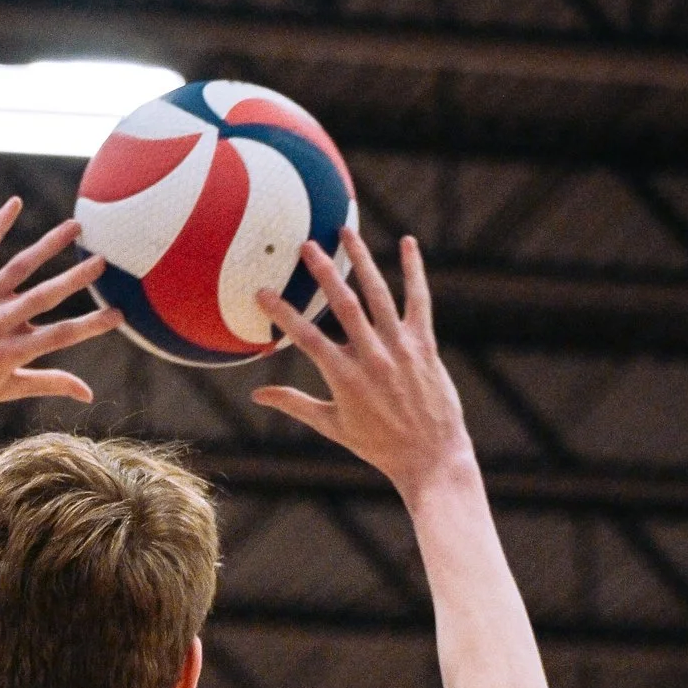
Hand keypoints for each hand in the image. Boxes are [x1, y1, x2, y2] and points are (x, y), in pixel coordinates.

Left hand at [0, 203, 120, 422]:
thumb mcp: (5, 389)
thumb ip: (49, 384)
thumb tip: (89, 393)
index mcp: (13, 352)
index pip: (62, 336)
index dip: (92, 325)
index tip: (119, 314)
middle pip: (46, 296)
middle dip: (77, 277)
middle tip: (103, 261)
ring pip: (20, 267)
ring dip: (49, 245)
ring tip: (75, 227)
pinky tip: (15, 203)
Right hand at [256, 230, 470, 494]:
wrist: (429, 457)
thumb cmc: (378, 445)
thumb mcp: (333, 426)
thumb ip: (295, 404)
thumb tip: (258, 394)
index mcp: (345, 378)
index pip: (306, 338)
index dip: (283, 314)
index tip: (263, 292)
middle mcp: (372, 358)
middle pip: (344, 305)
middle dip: (323, 272)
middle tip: (306, 245)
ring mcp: (400, 347)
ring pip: (378, 294)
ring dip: (362, 259)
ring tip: (346, 231)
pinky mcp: (425, 344)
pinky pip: (419, 299)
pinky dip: (414, 270)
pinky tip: (407, 243)